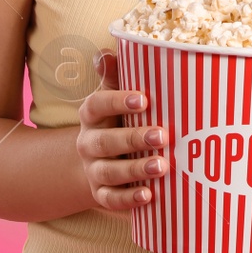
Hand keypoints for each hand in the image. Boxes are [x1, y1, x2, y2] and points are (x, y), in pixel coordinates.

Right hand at [76, 51, 168, 211]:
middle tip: (163, 135)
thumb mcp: (114, 96)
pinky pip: (111, 199)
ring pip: (109, 172)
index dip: (118, 101)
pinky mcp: (101, 194)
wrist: (100, 160)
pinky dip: (128, 199)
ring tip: (162, 166)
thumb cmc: (117, 120)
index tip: (144, 99)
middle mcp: (88, 142)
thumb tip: (105, 53)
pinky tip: (149, 196)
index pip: (97, 105)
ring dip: (135, 170)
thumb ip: (113, 76)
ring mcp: (93, 170)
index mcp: (91, 115)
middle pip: (105, 142)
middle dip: (134, 139)